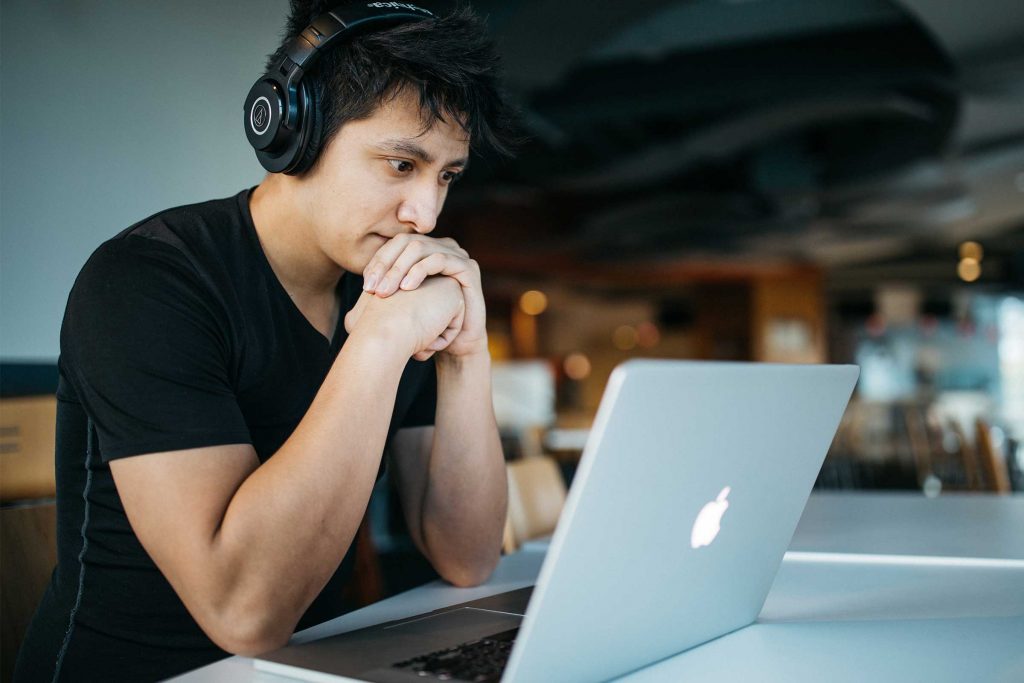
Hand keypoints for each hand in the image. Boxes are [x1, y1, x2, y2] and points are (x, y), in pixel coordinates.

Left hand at [362, 234, 486, 357]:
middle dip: (386, 265)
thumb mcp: (401, 305)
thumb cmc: (427, 326)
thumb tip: (360, 288)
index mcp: (425, 251)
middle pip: (406, 242)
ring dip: (399, 269)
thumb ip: (385, 290)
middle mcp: (441, 248)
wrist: (456, 345)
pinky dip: (420, 271)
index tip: (365, 286)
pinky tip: (407, 288)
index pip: (395, 245)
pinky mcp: (468, 267)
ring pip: (420, 248)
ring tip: (386, 291)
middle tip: (372, 289)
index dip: (378, 262)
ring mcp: (456, 255)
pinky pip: (440, 259)